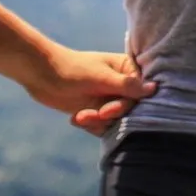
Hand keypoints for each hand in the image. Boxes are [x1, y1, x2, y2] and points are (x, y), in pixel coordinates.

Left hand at [21, 47, 156, 137]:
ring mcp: (108, 99)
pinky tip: (76, 118)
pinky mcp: (96, 111)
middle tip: (97, 113)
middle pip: (130, 109)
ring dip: (97, 122)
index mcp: (127, 69)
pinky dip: (90, 125)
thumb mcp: (101, 77)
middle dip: (111, 114)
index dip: (130, 103)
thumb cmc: (73, 69)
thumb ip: (127, 85)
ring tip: (80, 117)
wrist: (41, 75)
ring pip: (115, 120)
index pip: (142, 92)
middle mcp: (121, 85)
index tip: (111, 108)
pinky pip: (102, 126)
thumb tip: (154, 88)